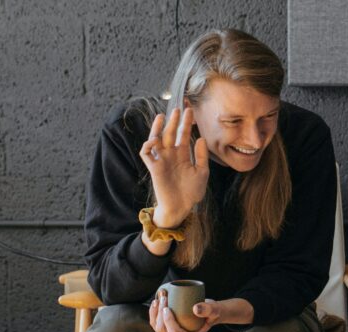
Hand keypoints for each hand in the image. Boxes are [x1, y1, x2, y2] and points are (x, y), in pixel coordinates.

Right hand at [139, 108, 209, 228]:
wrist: (181, 207)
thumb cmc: (192, 192)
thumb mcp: (202, 172)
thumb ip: (201, 156)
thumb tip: (201, 139)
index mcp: (183, 155)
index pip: (184, 135)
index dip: (186, 124)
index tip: (191, 112)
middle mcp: (171, 155)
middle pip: (170, 133)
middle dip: (173, 121)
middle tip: (178, 109)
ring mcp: (161, 160)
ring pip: (157, 139)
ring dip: (158, 128)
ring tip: (162, 116)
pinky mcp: (154, 167)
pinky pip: (146, 153)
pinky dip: (147, 145)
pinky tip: (154, 140)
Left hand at [148, 289, 211, 331]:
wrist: (208, 313)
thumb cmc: (211, 312)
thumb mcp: (214, 310)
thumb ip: (207, 309)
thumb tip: (195, 309)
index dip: (168, 322)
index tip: (167, 308)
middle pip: (163, 330)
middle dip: (159, 313)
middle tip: (164, 297)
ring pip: (156, 327)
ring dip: (155, 312)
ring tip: (159, 298)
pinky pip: (154, 325)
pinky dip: (153, 313)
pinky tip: (155, 303)